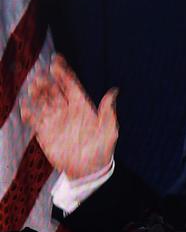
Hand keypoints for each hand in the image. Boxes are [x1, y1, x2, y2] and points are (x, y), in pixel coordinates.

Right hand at [20, 54, 118, 179]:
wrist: (89, 171)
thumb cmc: (102, 150)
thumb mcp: (110, 130)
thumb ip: (108, 111)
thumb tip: (114, 91)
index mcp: (82, 106)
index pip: (71, 85)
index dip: (64, 73)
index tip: (56, 60)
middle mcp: (67, 110)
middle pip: (54, 91)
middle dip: (48, 81)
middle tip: (42, 76)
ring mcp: (55, 120)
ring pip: (43, 101)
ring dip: (37, 93)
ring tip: (34, 87)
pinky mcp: (45, 133)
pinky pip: (34, 120)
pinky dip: (29, 113)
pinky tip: (26, 108)